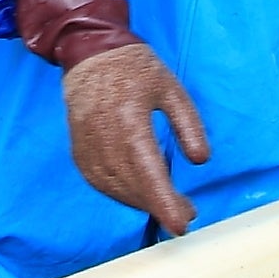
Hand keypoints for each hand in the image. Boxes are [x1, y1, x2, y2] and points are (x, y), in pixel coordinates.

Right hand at [14, 0, 213, 233]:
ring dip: (140, 202)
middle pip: (132, 185)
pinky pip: (98, 181)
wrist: (89, 53)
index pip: (147, 171)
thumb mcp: (171, 88)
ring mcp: (86, 145)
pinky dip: (119, 193)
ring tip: (165, 202)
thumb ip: (188, 124)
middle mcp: (104, 137)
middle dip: (160, 205)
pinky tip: (137, 193)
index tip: (181, 224)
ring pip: (114, 188)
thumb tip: (200, 160)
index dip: (164, 202)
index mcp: (129, 120)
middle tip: (186, 212)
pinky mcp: (78, 150)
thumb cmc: (134, 68)